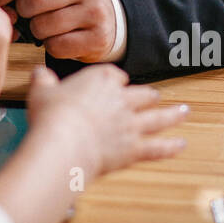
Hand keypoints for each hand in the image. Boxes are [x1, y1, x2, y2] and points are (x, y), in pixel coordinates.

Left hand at [0, 0, 116, 60]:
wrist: (106, 18)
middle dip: (20, 9)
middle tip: (18, 14)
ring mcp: (97, 11)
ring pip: (44, 24)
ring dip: (33, 29)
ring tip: (40, 25)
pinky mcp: (98, 38)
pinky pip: (57, 46)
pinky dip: (48, 45)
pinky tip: (55, 37)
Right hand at [26, 62, 187, 179]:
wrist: (64, 141)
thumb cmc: (52, 116)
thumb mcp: (41, 91)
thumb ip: (43, 80)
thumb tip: (39, 73)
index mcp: (101, 80)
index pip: (115, 75)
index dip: (115, 80)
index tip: (115, 83)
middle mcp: (121, 99)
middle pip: (141, 94)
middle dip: (149, 95)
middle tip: (155, 96)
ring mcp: (130, 124)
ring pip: (157, 117)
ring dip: (173, 115)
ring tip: (184, 112)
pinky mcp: (133, 148)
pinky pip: (157, 148)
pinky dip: (170, 147)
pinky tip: (181, 145)